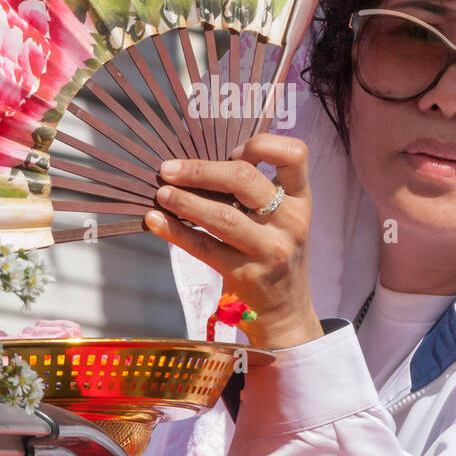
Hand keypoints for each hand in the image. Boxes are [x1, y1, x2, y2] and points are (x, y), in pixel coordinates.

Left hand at [143, 133, 322, 349]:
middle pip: (244, 179)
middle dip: (200, 170)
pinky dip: (175, 231)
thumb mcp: (282, 218)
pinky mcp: (246, 274)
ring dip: (184, 200)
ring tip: (161, 192)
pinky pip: (203, 247)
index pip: (295, 154)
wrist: (287, 311)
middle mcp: (290, 221)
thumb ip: (255, 191)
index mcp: (301, 200)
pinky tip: (155, 220)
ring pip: (221, 215)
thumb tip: (197, 165)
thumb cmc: (275, 251)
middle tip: (169, 169)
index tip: (233, 152)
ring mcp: (270, 250)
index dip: (261, 145)